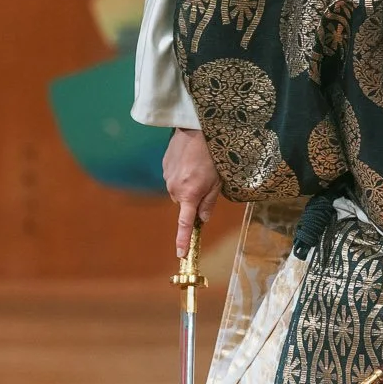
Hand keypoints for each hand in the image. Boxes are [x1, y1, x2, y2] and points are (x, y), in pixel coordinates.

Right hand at [164, 127, 219, 258]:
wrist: (196, 130)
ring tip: (198, 168)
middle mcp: (175, 189)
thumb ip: (209, 203)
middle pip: (184, 204)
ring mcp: (167, 178)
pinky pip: (173, 179)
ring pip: (179, 191)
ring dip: (188, 186)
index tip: (181, 254)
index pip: (185, 223)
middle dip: (193, 199)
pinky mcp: (164, 167)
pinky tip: (190, 162)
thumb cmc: (212, 156)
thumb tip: (203, 219)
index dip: (183, 240)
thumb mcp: (218, 182)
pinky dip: (182, 175)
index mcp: (190, 195)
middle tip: (206, 183)